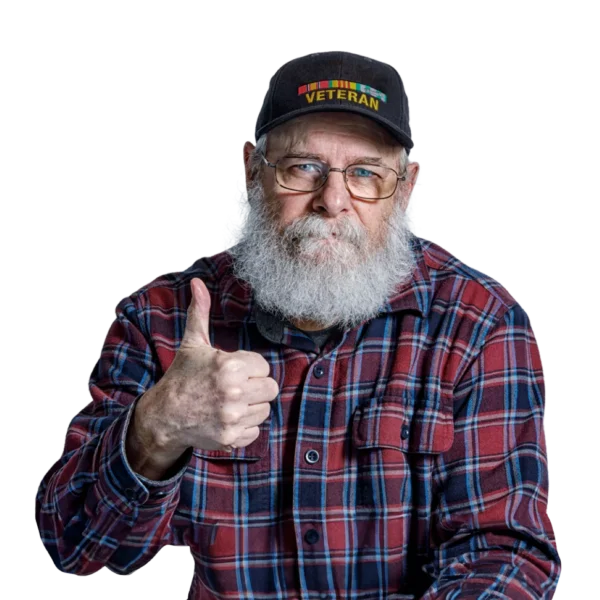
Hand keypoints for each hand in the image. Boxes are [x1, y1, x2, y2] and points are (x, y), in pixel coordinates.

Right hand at [135, 278, 278, 455]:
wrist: (164, 415)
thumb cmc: (183, 376)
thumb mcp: (193, 343)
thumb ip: (201, 312)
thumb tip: (198, 283)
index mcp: (230, 366)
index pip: (264, 367)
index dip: (250, 368)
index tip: (233, 371)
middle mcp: (234, 393)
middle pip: (271, 388)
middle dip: (255, 387)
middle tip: (236, 387)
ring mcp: (233, 417)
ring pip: (265, 410)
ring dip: (252, 407)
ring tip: (230, 402)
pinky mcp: (231, 438)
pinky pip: (256, 430)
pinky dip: (245, 427)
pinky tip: (228, 418)